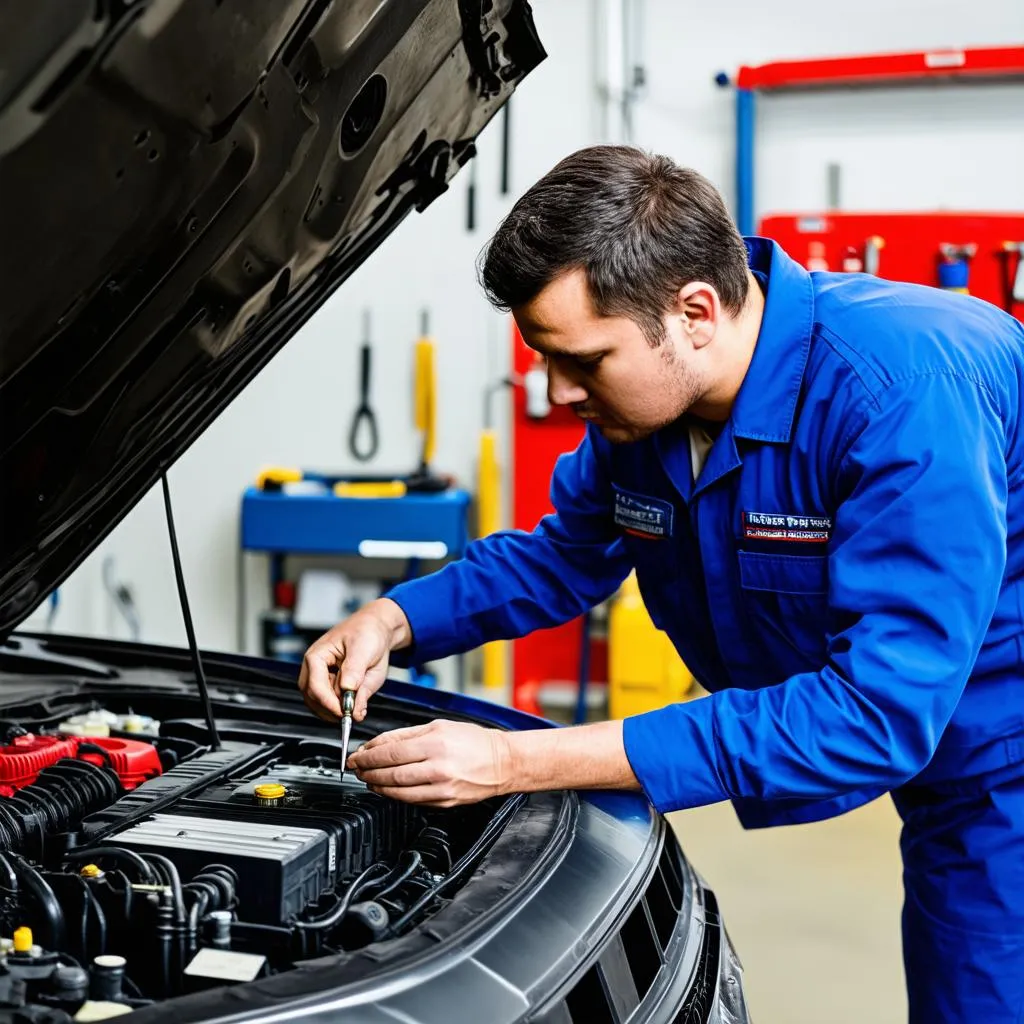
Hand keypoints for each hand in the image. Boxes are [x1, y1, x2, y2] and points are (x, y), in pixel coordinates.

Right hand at [298, 599, 410, 722]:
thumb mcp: (364, 649)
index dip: (329, 703)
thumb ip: (355, 672)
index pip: (315, 686)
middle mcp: (313, 669)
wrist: (375, 630)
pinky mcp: (329, 687)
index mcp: (316, 656)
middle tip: (353, 713)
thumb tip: (348, 694)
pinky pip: (329, 705)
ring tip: (356, 706)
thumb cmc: (367, 633)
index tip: (345, 712)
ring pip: (318, 705)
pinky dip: (341, 709)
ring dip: (336, 711)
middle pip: (313, 698)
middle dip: (332, 709)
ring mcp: (320, 679)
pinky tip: (355, 705)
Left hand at [348, 720, 512, 806]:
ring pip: (398, 791)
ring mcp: (441, 788)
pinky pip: (412, 800)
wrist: (502, 762)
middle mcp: (438, 767)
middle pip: (391, 773)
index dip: (367, 756)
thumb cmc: (473, 741)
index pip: (390, 752)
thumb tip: (377, 744)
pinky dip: (395, 795)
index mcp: (436, 743)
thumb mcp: (438, 726)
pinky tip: (387, 788)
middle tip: (356, 769)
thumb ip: (405, 734)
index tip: (356, 756)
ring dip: (378, 786)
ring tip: (368, 779)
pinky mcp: (444, 801)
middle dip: (367, 772)